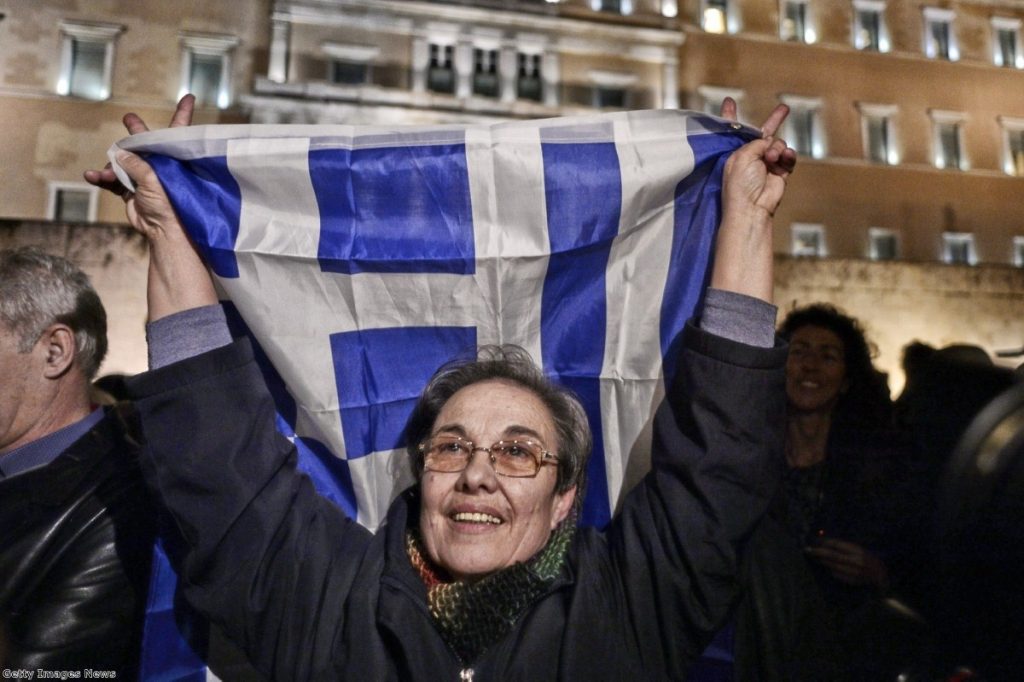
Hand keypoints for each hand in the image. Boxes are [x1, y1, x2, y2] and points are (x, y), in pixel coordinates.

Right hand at [83, 95, 216, 320]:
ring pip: (123, 163)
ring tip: (105, 174)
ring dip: (112, 168)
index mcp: (176, 159)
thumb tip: (121, 154)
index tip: (189, 97)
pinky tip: (91, 176)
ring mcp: (146, 178)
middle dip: (135, 133)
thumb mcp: (157, 179)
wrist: (166, 234)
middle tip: (129, 119)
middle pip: (145, 144)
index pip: (179, 132)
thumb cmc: (174, 206)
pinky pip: (113, 180)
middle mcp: (162, 165)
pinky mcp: (132, 191)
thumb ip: (138, 163)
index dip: (183, 114)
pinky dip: (102, 179)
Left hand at [720, 97, 796, 219]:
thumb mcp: (741, 156)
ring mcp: (766, 164)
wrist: (753, 207)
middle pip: (763, 134)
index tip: (729, 102)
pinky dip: (788, 155)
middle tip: (783, 109)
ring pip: (778, 144)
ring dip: (777, 148)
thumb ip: (755, 142)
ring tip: (772, 158)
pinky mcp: (780, 172)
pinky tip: (784, 158)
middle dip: (773, 121)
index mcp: (735, 153)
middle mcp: (751, 157)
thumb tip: (769, 141)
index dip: (732, 116)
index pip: (733, 131)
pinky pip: (788, 156)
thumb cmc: (740, 184)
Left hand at [805, 538, 889, 588]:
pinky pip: (837, 575)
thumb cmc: (870, 559)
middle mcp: (856, 562)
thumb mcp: (861, 549)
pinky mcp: (852, 581)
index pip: (837, 545)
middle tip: (807, 549)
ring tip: (813, 557)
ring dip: (822, 561)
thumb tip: (826, 541)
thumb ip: (845, 546)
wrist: (882, 576)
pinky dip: (830, 569)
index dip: (824, 542)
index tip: (815, 540)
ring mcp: (854, 572)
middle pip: (832, 556)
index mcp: (858, 551)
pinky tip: (825, 566)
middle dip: (818, 552)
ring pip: (833, 566)